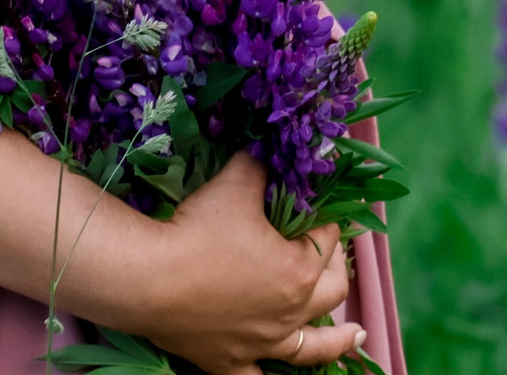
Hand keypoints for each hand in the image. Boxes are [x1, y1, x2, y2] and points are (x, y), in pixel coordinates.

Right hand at [116, 154, 362, 373]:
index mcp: (299, 271)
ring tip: (356, 335)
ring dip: (337, 340)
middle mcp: (291, 313)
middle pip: (331, 290)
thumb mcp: (234, 184)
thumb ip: (257, 166)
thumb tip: (266, 152)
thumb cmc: (198, 231)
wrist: (149, 279)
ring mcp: (262, 343)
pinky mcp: (229, 362)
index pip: (325, 240)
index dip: (324, 220)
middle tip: (332, 255)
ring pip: (313, 347)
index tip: (318, 207)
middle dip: (336, 269)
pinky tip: (276, 371)